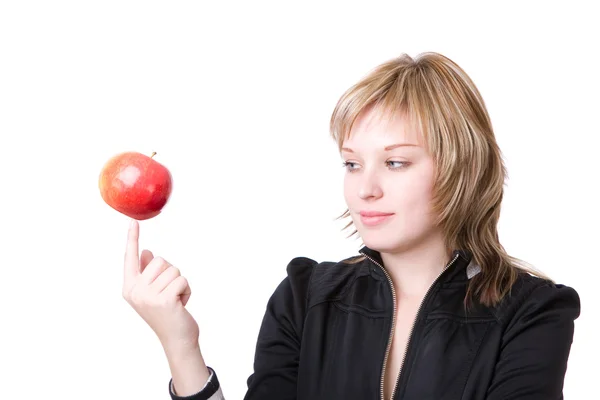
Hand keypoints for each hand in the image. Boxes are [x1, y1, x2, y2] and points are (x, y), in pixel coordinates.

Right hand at [122, 219, 199, 351]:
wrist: (177, 339)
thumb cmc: (166, 313)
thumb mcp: (153, 292)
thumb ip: (147, 272)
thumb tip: (146, 252)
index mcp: (129, 287)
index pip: (130, 258)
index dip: (132, 239)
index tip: (133, 222)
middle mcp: (135, 291)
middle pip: (160, 260)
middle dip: (171, 274)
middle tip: (169, 294)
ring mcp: (148, 296)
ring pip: (173, 269)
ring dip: (180, 283)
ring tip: (175, 300)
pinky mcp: (164, 300)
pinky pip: (182, 280)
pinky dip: (187, 290)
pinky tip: (182, 305)